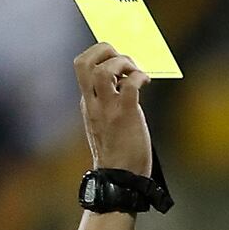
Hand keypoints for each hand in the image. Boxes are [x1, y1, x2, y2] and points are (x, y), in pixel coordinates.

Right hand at [75, 42, 151, 176]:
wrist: (120, 179)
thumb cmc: (119, 153)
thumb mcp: (107, 123)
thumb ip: (110, 103)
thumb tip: (126, 82)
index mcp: (87, 103)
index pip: (82, 67)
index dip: (100, 56)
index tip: (118, 63)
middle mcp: (92, 103)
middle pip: (82, 62)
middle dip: (104, 50)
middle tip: (123, 60)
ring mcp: (107, 108)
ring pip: (103, 69)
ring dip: (123, 63)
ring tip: (136, 73)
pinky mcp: (125, 115)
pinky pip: (130, 85)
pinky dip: (139, 77)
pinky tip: (146, 82)